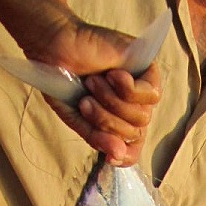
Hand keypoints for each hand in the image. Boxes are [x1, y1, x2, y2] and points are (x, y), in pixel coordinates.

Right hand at [14, 2, 161, 165]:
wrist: (55, 49)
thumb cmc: (64, 81)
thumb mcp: (77, 118)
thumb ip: (96, 138)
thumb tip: (116, 154)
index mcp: (116, 121)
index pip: (133, 150)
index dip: (125, 156)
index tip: (109, 157)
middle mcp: (131, 108)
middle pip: (134, 133)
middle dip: (106, 120)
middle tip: (86, 99)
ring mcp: (141, 90)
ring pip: (141, 117)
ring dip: (112, 101)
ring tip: (94, 82)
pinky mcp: (148, 70)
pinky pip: (150, 95)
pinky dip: (126, 88)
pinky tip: (111, 74)